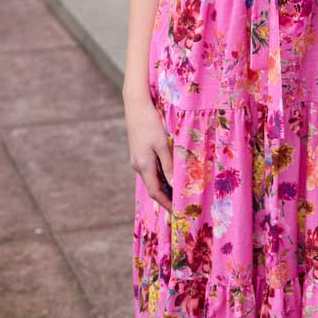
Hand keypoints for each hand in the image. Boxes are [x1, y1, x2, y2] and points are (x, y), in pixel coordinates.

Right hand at [124, 95, 173, 212]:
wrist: (136, 104)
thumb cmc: (150, 122)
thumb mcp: (163, 144)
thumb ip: (169, 165)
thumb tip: (174, 186)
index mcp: (143, 165)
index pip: (155, 192)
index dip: (166, 203)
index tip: (177, 212)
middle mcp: (138, 165)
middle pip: (153, 187)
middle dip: (166, 197)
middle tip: (181, 204)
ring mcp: (137, 158)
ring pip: (152, 178)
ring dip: (164, 186)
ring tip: (179, 192)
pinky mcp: (139, 152)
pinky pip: (151, 169)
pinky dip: (161, 175)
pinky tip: (170, 174)